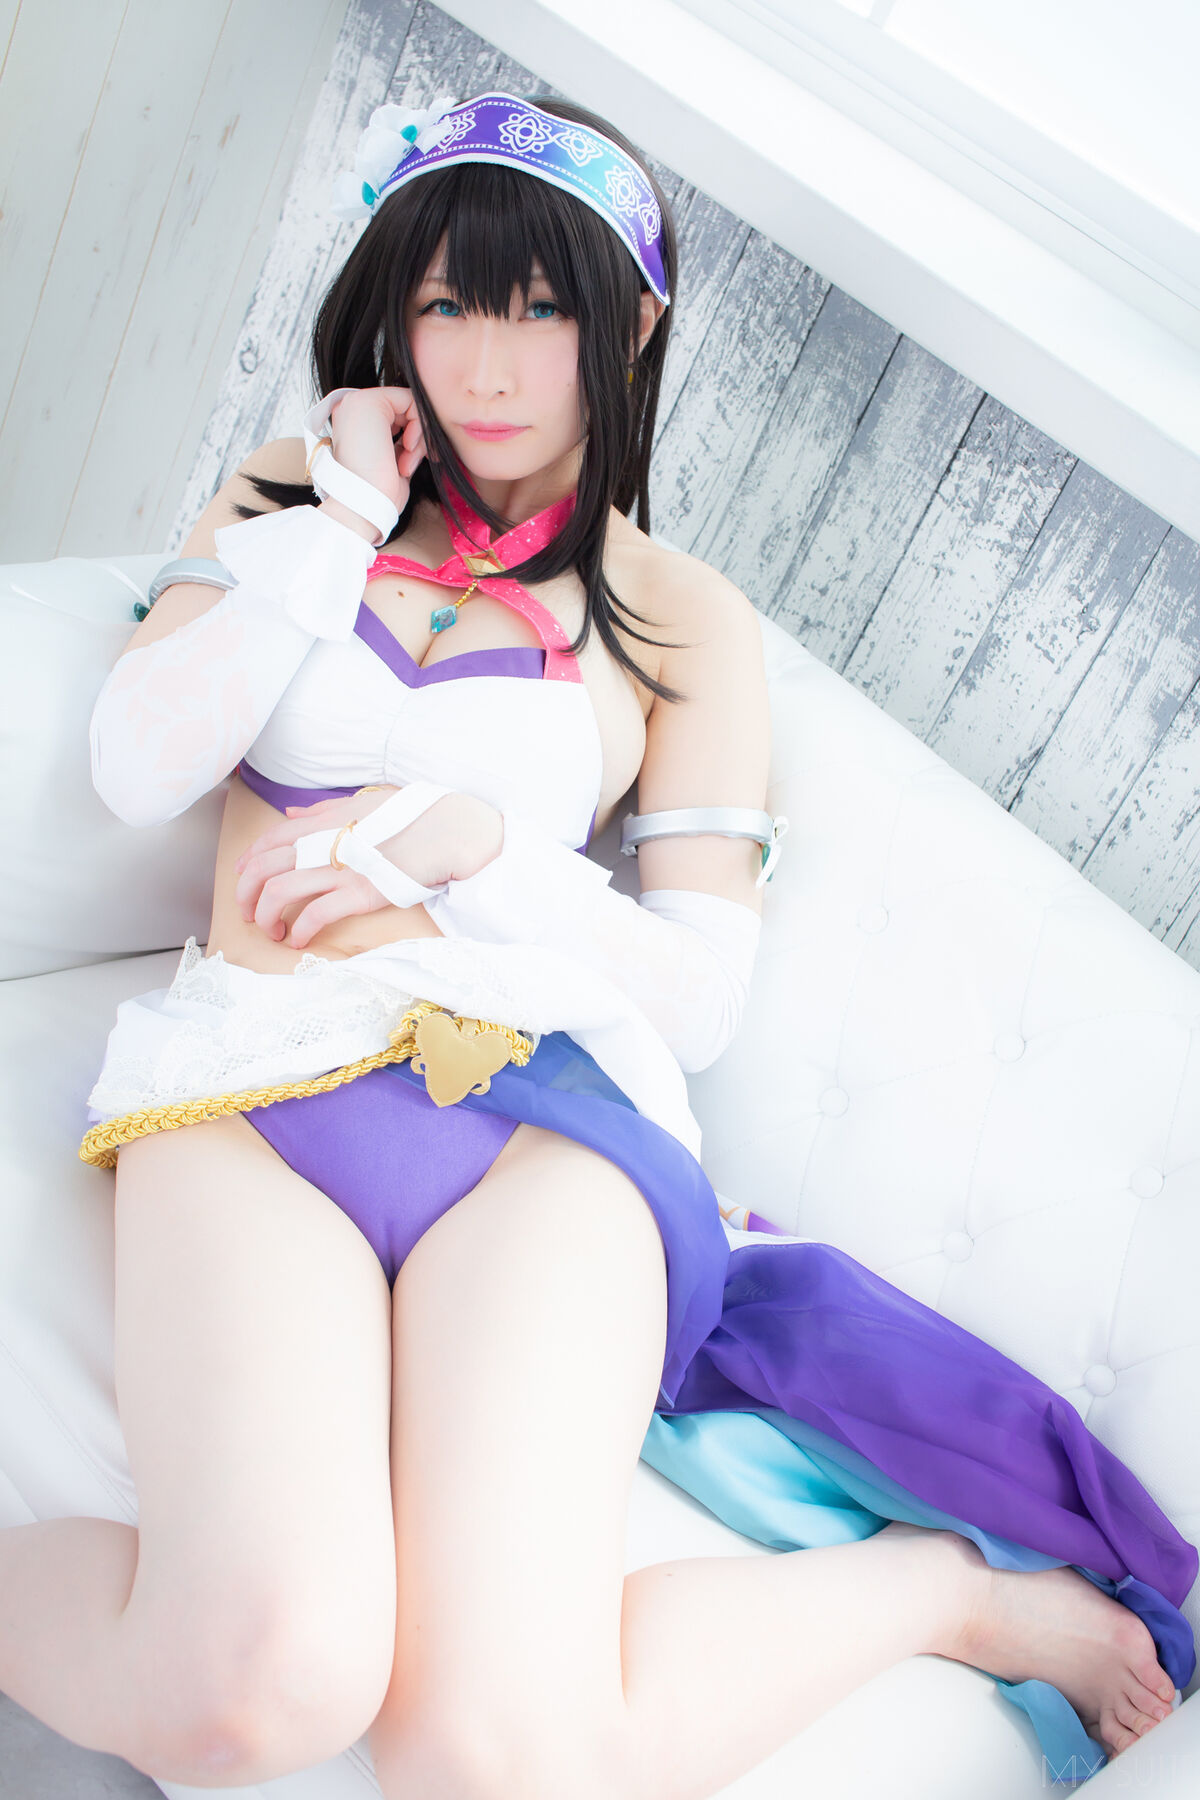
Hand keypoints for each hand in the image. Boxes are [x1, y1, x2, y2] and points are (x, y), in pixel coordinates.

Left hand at [231, 788, 501, 948]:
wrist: (448, 831)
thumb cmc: (411, 815)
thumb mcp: (362, 801)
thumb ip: (323, 810)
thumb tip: (291, 814)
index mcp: (324, 819)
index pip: (270, 839)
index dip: (249, 861)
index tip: (243, 877)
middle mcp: (324, 844)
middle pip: (263, 868)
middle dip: (245, 894)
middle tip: (248, 912)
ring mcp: (340, 870)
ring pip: (279, 893)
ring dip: (266, 916)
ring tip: (271, 930)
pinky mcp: (359, 895)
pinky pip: (314, 916)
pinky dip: (298, 931)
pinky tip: (297, 940)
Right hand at [320, 386, 427, 527]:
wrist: (364, 506)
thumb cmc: (379, 494)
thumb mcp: (394, 462)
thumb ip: (404, 443)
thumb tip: (425, 433)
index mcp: (354, 423)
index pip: (396, 416)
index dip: (414, 436)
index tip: (416, 462)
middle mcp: (352, 408)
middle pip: (404, 408)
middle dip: (420, 436)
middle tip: (414, 464)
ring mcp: (357, 402)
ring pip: (410, 404)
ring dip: (421, 436)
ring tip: (407, 464)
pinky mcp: (369, 401)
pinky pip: (411, 399)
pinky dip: (420, 424)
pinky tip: (409, 448)